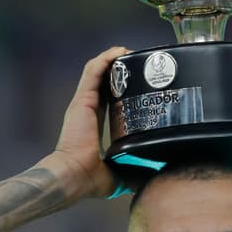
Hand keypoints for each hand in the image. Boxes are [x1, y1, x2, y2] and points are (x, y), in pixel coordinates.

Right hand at [48, 46, 128, 199]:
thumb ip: (136, 171)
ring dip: (112, 58)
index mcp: (92, 125)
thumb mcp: (120, 175)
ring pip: (96, 71)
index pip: (107, 98)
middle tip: (139, 63)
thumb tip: (157, 176)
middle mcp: (85, 111)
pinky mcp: (82, 100)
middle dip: (119, 69)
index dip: (121, 87)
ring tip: (129, 52)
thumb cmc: (90, 180)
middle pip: (102, 81)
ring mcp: (82, 104)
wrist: (73, 177)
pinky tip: (120, 51)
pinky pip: (93, 71)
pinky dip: (105, 59)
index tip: (137, 81)